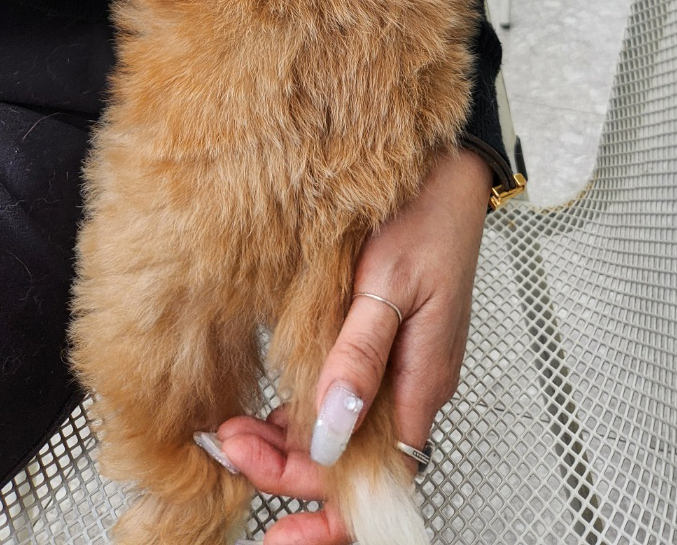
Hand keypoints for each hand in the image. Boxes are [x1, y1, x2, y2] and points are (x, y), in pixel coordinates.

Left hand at [214, 146, 493, 543]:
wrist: (444, 168)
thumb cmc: (425, 213)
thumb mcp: (385, 283)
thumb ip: (357, 358)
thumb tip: (332, 430)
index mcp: (422, 381)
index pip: (376, 481)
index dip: (325, 513)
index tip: (278, 528)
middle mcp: (413, 385)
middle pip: (351, 464)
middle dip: (289, 471)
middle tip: (232, 448)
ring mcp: (399, 367)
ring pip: (343, 434)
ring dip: (290, 443)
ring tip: (236, 430)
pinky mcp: (384, 346)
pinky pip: (344, 398)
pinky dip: (302, 411)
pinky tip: (267, 405)